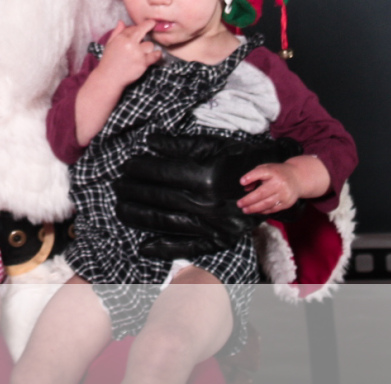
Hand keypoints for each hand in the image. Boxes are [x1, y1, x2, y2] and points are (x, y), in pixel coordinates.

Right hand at [94, 21, 163, 91]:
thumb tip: (121, 21)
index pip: (132, 27)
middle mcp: (130, 44)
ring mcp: (137, 53)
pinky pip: (155, 55)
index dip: (137, 28)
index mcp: (121, 38)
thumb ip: (116, 32)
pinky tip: (157, 54)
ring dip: (148, 47)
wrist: (109, 78)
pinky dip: (157, 55)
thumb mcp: (109, 44)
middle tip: (153, 24)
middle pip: (143, 30)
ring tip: (143, 52)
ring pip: (150, 44)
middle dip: (149, 25)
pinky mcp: (143, 63)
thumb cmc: (109, 61)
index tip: (141, 29)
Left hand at [114, 134, 300, 258]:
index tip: (125, 166)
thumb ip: (180, 144)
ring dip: (140, 217)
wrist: (274, 182)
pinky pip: (188, 247)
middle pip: (161, 198)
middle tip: (117, 186)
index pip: (163, 173)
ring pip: (168, 222)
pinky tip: (143, 246)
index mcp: (207, 176)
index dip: (141, 169)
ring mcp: (214, 225)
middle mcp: (209, 203)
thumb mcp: (213, 144)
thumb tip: (150, 142)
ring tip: (121, 208)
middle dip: (134, 191)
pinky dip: (164, 248)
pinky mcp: (220, 241)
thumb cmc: (240, 158)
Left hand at [238, 161, 302, 214]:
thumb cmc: (278, 173)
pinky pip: (272, 209)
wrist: (297, 178)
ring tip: (245, 210)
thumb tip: (245, 187)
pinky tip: (256, 211)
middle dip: (249, 200)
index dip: (250, 177)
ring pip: (266, 203)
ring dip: (254, 208)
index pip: (261, 172)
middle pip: (262, 193)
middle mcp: (279, 183)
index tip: (241, 182)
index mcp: (273, 172)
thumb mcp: (266, 168)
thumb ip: (255, 175)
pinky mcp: (286, 203)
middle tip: (239, 204)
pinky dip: (262, 211)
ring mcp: (284, 194)